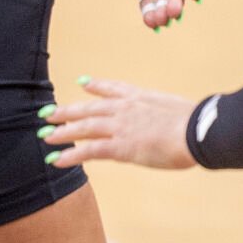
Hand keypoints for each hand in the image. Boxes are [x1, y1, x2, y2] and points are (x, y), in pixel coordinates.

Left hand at [39, 78, 196, 169]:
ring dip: (62, 132)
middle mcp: (125, 109)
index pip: (113, 88)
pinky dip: (71, 155)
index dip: (96, 86)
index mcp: (140, 98)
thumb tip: (171, 122)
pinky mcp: (120, 146)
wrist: (196, 130)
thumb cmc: (196, 124)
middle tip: (47, 113)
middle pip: (89, 108)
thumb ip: (165, 115)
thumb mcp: (177, 111)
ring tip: (45, 136)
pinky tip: (56, 159)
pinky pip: (89, 150)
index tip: (82, 83)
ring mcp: (121, 127)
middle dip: (67, 111)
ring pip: (83, 128)